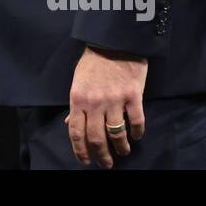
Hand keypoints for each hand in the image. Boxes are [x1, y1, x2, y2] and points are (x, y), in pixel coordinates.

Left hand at [67, 45, 147, 167]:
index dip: (80, 151)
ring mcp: (114, 99)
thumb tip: (68, 123)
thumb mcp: (78, 81)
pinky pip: (136, 122)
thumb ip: (76, 105)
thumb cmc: (93, 62)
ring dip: (120, 148)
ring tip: (123, 152)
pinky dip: (137, 133)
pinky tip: (136, 136)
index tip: (86, 161)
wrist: (114, 41)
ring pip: (117, 134)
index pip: (76, 132)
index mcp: (78, 99)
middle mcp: (95, 102)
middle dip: (101, 156)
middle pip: (96, 138)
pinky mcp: (133, 95)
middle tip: (106, 164)